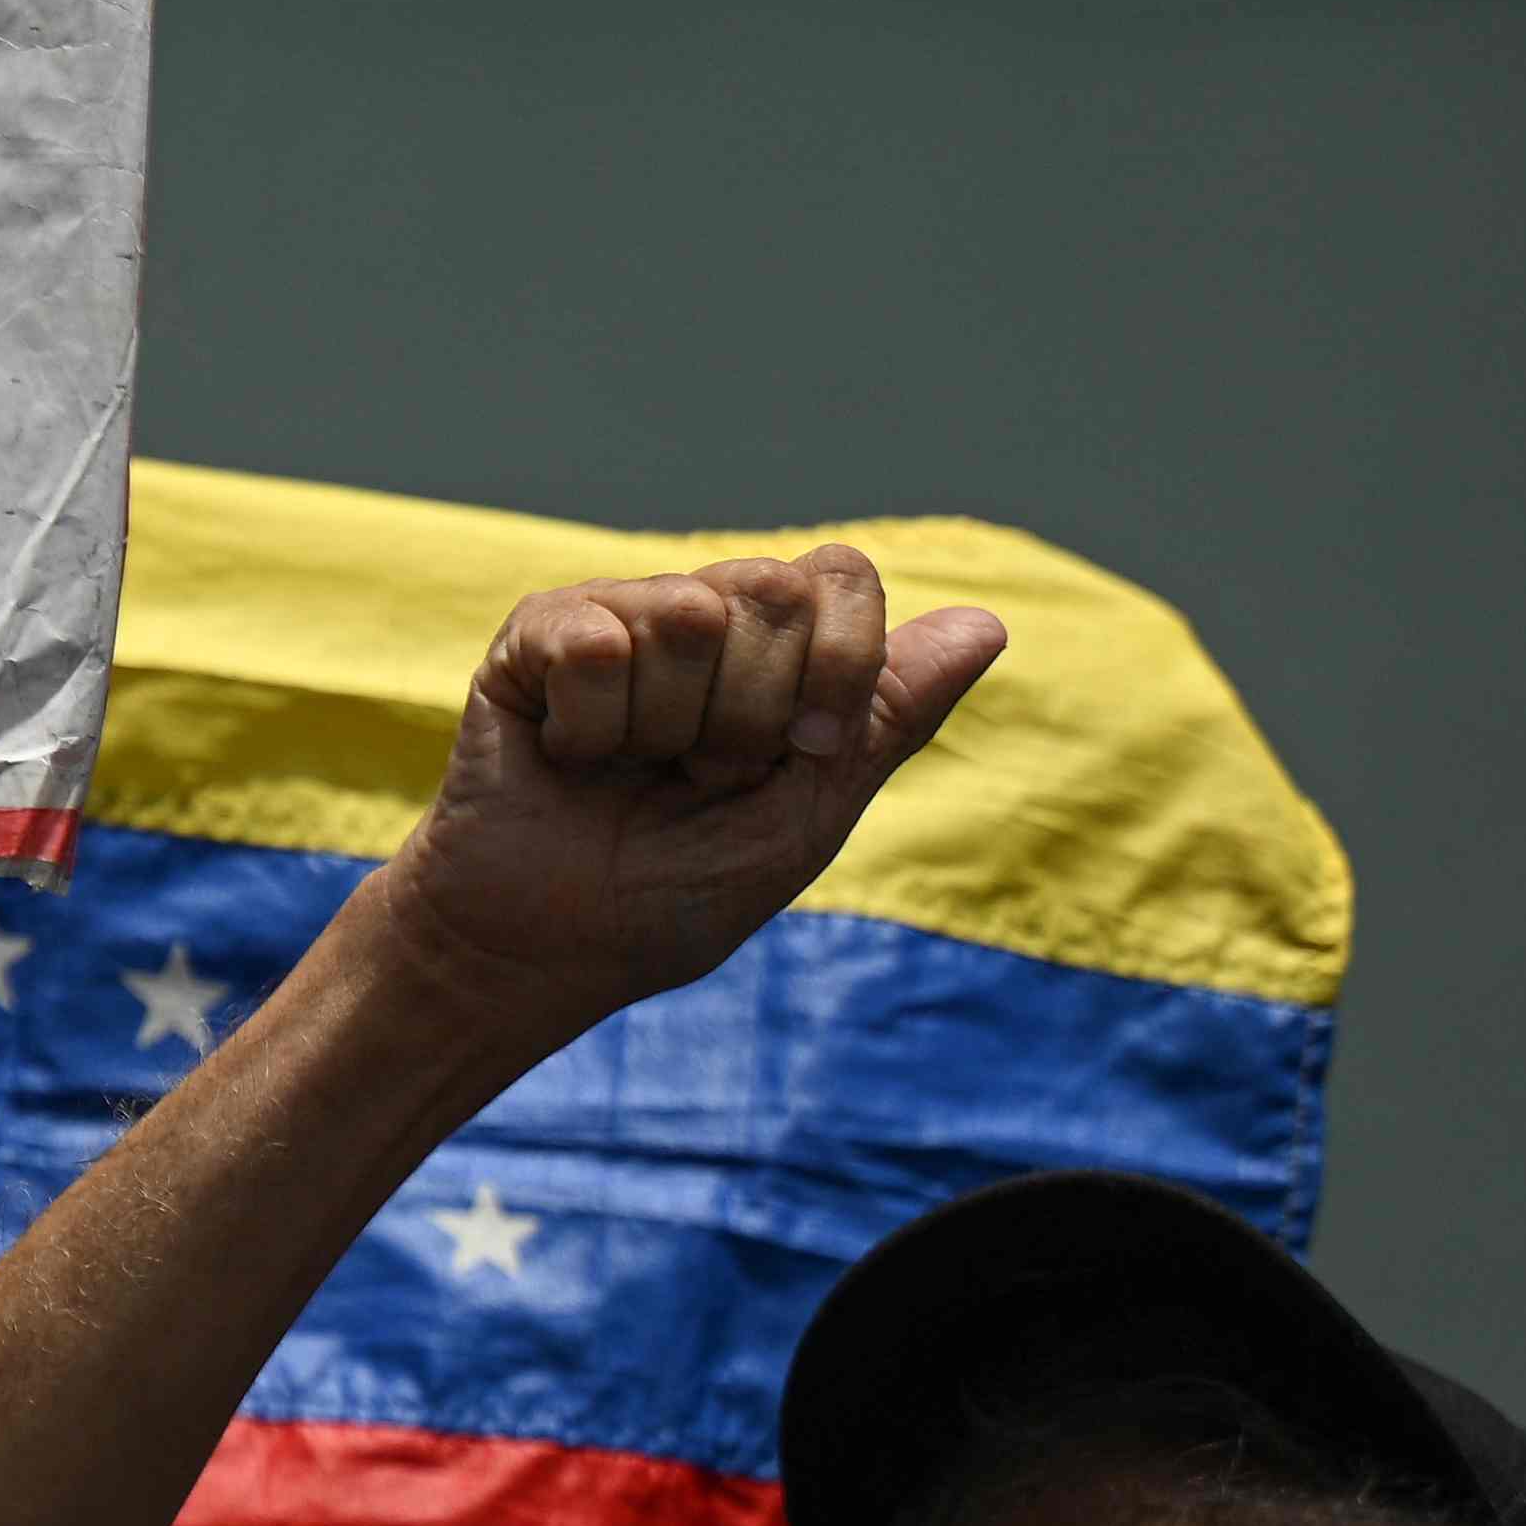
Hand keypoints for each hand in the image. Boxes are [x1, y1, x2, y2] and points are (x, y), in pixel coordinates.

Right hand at [355, 548, 1004, 1051]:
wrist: (549, 946)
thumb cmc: (676, 890)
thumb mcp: (809, 814)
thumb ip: (888, 717)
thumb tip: (990, 622)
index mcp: (780, 650)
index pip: (842, 578)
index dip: (835, 666)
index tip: (797, 755)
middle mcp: (703, 612)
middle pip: (774, 589)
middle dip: (752, 712)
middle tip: (701, 775)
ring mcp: (618, 615)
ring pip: (686, 612)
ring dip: (666, 728)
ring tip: (633, 770)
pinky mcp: (535, 634)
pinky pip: (595, 643)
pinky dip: (590, 727)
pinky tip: (570, 756)